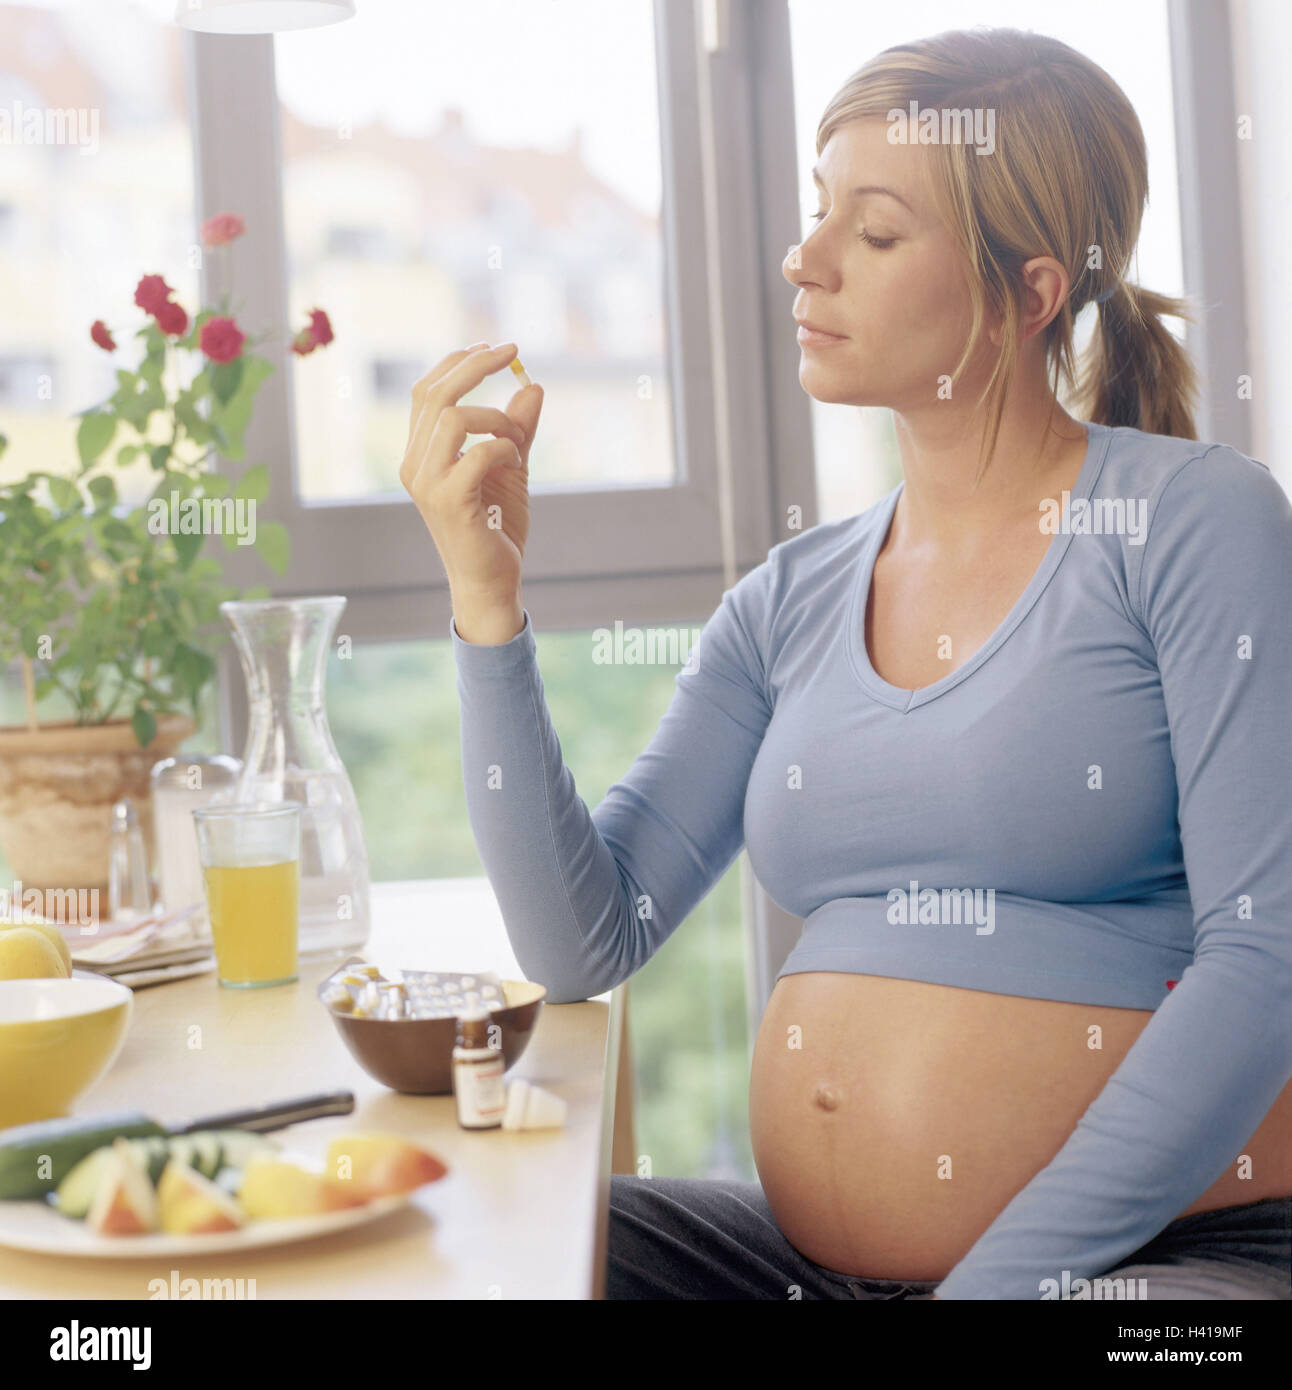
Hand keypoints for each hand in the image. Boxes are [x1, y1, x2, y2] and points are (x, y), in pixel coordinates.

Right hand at [399, 342, 543, 601]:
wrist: (492, 581)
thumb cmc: (496, 528)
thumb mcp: (512, 468)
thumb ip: (518, 429)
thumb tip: (533, 386)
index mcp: (420, 453)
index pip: (427, 392)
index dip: (457, 363)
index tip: (493, 348)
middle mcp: (415, 465)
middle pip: (434, 393)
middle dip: (475, 366)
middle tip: (512, 351)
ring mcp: (427, 483)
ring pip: (453, 417)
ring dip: (496, 418)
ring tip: (517, 440)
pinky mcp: (448, 502)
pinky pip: (478, 453)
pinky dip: (505, 448)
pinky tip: (515, 464)